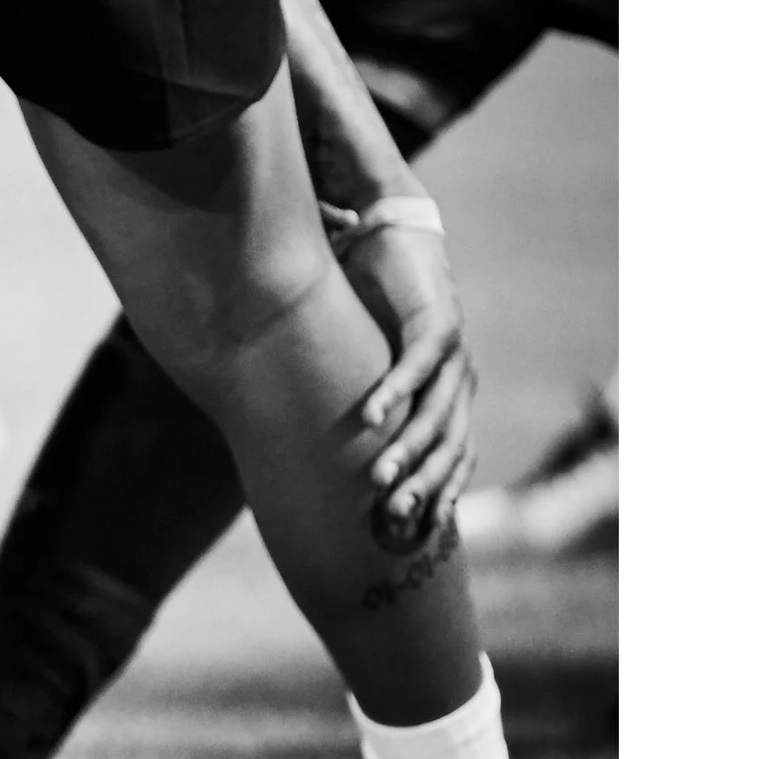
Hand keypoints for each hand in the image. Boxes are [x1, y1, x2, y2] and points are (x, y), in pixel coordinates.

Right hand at [338, 223, 476, 540]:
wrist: (396, 228)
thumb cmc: (372, 298)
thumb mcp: (359, 356)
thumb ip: (344, 393)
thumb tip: (301, 437)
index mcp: (446, 391)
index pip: (452, 454)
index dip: (437, 492)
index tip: (408, 530)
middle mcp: (458, 377)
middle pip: (449, 445)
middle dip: (422, 484)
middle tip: (393, 518)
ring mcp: (454, 351)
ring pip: (436, 413)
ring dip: (407, 448)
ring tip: (378, 479)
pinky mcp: (440, 320)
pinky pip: (418, 365)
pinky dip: (393, 392)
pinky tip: (370, 419)